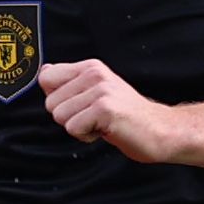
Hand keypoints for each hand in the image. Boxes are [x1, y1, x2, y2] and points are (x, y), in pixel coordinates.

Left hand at [41, 60, 182, 162]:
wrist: (159, 129)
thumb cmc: (126, 115)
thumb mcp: (96, 92)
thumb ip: (70, 82)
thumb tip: (44, 71)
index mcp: (90, 67)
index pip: (46, 77)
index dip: (58, 99)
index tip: (80, 105)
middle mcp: (95, 74)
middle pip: (50, 103)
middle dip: (69, 117)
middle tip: (94, 117)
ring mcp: (101, 90)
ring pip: (60, 117)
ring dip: (79, 128)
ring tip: (101, 123)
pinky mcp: (105, 108)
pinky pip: (74, 128)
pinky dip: (87, 136)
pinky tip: (106, 129)